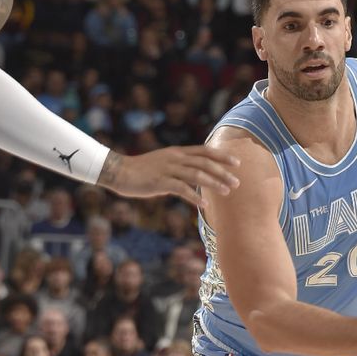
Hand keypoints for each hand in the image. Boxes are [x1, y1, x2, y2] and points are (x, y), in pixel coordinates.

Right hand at [97, 146, 239, 205]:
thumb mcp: (164, 162)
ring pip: (197, 174)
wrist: (119, 171)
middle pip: (205, 162)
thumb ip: (180, 167)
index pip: (204, 151)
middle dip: (223, 172)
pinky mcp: (160, 181)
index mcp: (178, 152)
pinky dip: (194, 196)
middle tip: (237, 182)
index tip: (237, 163)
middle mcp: (175, 158)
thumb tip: (194, 178)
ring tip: (227, 192)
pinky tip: (204, 204)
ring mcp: (168, 169)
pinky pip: (181, 188)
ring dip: (214, 183)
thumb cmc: (142, 170)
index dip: (222, 156)